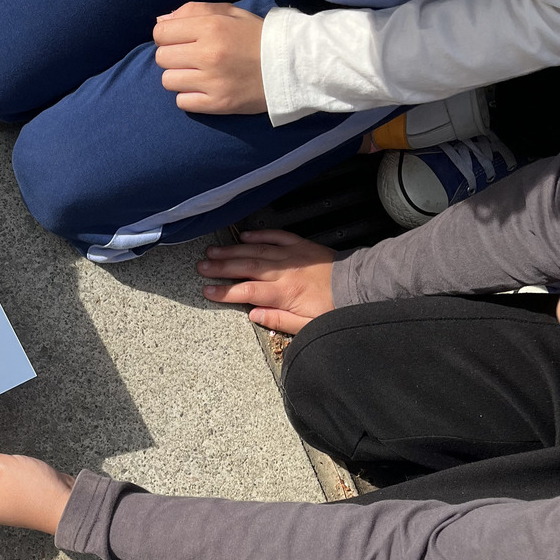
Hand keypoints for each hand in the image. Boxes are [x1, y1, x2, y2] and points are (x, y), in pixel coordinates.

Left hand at [153, 2, 265, 113]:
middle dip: (172, 56)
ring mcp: (212, 81)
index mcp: (211, 27)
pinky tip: (204, 89)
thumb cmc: (257, 36)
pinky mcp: (217, 104)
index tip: (180, 40)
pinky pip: (182, 102)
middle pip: (162, 57)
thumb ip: (195, 11)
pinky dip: (189, 97)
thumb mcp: (230, 13)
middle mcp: (208, 53)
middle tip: (191, 57)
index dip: (166, 36)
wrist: (291, 66)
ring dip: (179, 77)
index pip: (161, 32)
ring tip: (197, 74)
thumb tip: (161, 21)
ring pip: (168, 81)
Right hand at [198, 229, 335, 333]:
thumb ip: (279, 319)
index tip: (207, 290)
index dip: (225, 291)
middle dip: (221, 267)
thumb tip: (253, 314)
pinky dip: (258, 234)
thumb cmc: (333, 308)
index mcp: (284, 293)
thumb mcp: (308, 324)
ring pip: (256, 251)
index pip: (247, 291)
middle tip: (201, 266)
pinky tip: (243, 235)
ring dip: (232, 251)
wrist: (358, 286)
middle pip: (246, 267)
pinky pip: (275, 236)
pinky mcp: (300, 245)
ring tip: (213, 252)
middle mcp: (284, 271)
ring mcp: (291, 255)